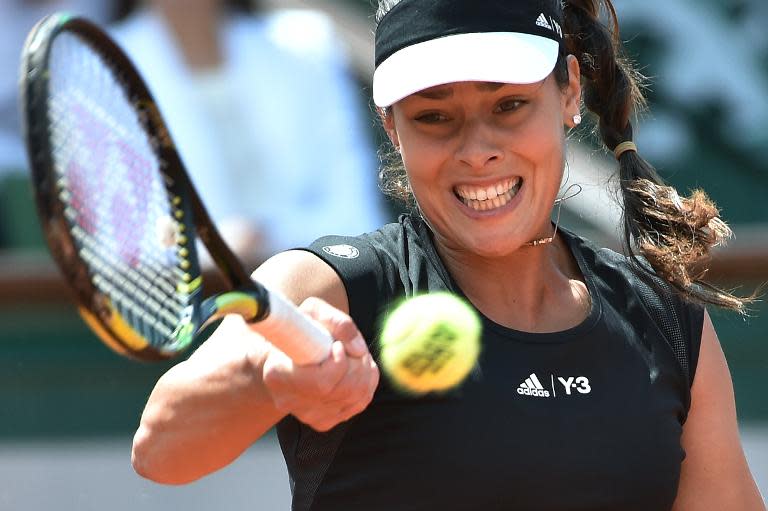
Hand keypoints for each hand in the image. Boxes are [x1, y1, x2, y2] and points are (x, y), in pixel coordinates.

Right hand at [261, 297, 379, 431]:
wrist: (287, 352)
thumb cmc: (299, 328)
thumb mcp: (313, 312)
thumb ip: (337, 322)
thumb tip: (358, 349)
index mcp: (278, 374)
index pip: (322, 383)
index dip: (339, 364)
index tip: (338, 345)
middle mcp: (290, 401)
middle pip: (345, 390)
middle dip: (359, 364)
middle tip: (351, 347)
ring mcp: (307, 415)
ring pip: (357, 397)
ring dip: (365, 371)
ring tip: (354, 355)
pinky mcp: (324, 421)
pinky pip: (359, 403)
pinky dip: (366, 383)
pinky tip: (354, 369)